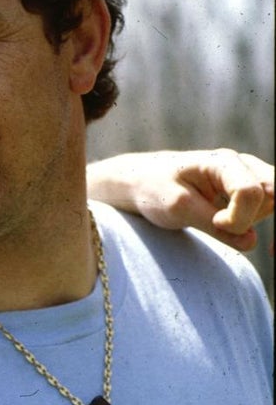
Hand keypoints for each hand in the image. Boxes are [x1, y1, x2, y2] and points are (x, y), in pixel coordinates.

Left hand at [88, 149, 273, 251]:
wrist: (141, 181)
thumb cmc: (155, 189)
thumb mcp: (178, 208)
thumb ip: (214, 226)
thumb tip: (251, 242)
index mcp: (222, 161)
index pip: (250, 192)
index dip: (238, 218)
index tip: (214, 224)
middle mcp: (242, 164)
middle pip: (273, 194)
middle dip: (255, 217)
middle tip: (223, 227)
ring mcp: (248, 175)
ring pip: (273, 203)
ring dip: (253, 219)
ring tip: (216, 220)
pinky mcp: (249, 188)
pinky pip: (268, 206)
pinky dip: (255, 219)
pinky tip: (234, 226)